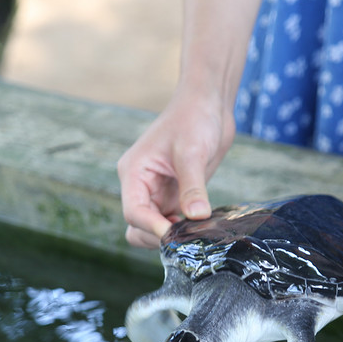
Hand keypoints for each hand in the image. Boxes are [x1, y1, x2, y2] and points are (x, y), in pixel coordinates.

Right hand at [116, 88, 235, 247]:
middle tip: (189, 236)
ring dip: (173, 236)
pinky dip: (185, 230)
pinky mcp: (176, 196)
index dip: (152, 228)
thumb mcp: (192, 153)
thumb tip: (196, 217)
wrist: (208, 105)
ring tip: (198, 230)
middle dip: (159, 236)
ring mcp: (158, 193)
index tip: (176, 236)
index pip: (134, 212)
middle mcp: (141, 187)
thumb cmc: (194, 118)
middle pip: (138, 228)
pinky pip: (174, 223)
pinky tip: (204, 225)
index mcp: (134, 173)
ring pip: (154, 230)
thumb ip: (192, 187)